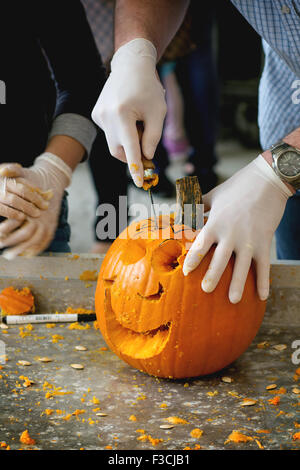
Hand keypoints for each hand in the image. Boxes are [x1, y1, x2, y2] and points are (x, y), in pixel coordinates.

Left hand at [0, 153, 71, 258]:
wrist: (53, 180)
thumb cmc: (34, 179)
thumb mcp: (22, 173)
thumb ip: (12, 171)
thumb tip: (2, 171)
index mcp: (32, 206)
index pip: (17, 220)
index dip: (6, 229)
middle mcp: (41, 217)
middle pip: (26, 234)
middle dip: (12, 243)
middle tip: (1, 249)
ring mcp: (48, 223)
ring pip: (35, 241)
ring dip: (21, 250)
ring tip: (9, 256)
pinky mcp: (51, 227)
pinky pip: (44, 242)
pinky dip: (35, 250)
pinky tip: (25, 255)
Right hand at [92, 38, 166, 186]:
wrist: (130, 65)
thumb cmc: (148, 88)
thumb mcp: (158, 113)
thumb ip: (153, 138)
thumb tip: (145, 157)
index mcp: (122, 115)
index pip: (131, 150)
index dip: (136, 169)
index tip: (139, 184)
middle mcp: (106, 117)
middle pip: (120, 150)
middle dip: (133, 153)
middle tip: (147, 146)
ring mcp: (98, 116)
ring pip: (114, 143)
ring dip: (128, 141)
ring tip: (137, 122)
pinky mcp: (96, 114)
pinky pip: (110, 133)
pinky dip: (121, 132)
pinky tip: (127, 114)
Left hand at [183, 155, 292, 302]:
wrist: (267, 180)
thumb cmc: (237, 186)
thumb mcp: (214, 195)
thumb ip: (198, 206)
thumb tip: (181, 211)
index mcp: (216, 223)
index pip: (200, 245)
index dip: (193, 259)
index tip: (186, 272)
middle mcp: (231, 234)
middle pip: (219, 260)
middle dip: (212, 276)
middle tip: (205, 290)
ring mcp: (249, 240)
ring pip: (242, 267)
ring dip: (238, 285)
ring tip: (233, 300)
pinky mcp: (265, 242)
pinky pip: (264, 266)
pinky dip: (264, 281)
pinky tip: (263, 296)